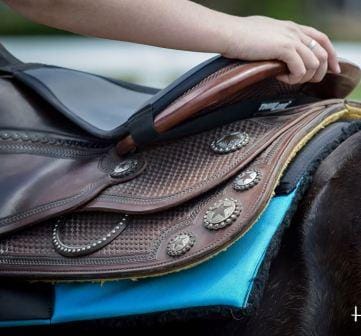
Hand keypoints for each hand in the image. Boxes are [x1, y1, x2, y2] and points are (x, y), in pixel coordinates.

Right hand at [222, 16, 339, 83]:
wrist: (229, 33)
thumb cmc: (238, 36)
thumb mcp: (262, 35)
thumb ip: (273, 41)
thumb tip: (274, 54)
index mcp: (291, 27)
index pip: (321, 39)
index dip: (331, 55)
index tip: (332, 69)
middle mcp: (295, 32)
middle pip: (323, 54)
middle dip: (320, 72)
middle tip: (305, 82)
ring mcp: (291, 39)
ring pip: (314, 64)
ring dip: (303, 77)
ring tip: (286, 79)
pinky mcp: (284, 48)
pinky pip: (301, 69)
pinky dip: (293, 78)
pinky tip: (280, 77)